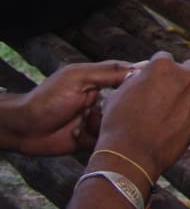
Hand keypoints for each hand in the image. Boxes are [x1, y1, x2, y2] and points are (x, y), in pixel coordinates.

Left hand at [1, 61, 133, 154]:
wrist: (22, 128)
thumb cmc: (47, 98)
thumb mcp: (78, 78)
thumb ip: (109, 73)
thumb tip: (140, 68)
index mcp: (101, 80)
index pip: (130, 77)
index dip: (140, 81)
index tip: (149, 85)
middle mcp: (102, 99)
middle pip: (128, 103)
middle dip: (118, 107)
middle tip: (100, 107)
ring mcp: (97, 119)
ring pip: (117, 123)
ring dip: (99, 122)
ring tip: (81, 120)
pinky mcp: (90, 138)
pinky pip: (104, 139)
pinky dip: (90, 137)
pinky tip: (74, 133)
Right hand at [96, 53, 189, 180]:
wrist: (131, 155)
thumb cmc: (119, 123)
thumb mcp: (120, 92)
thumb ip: (139, 79)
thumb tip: (145, 76)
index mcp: (163, 65)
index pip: (164, 59)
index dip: (157, 70)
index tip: (154, 80)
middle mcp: (185, 76)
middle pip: (189, 68)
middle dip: (181, 77)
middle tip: (169, 92)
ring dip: (186, 98)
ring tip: (166, 117)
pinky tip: (173, 128)